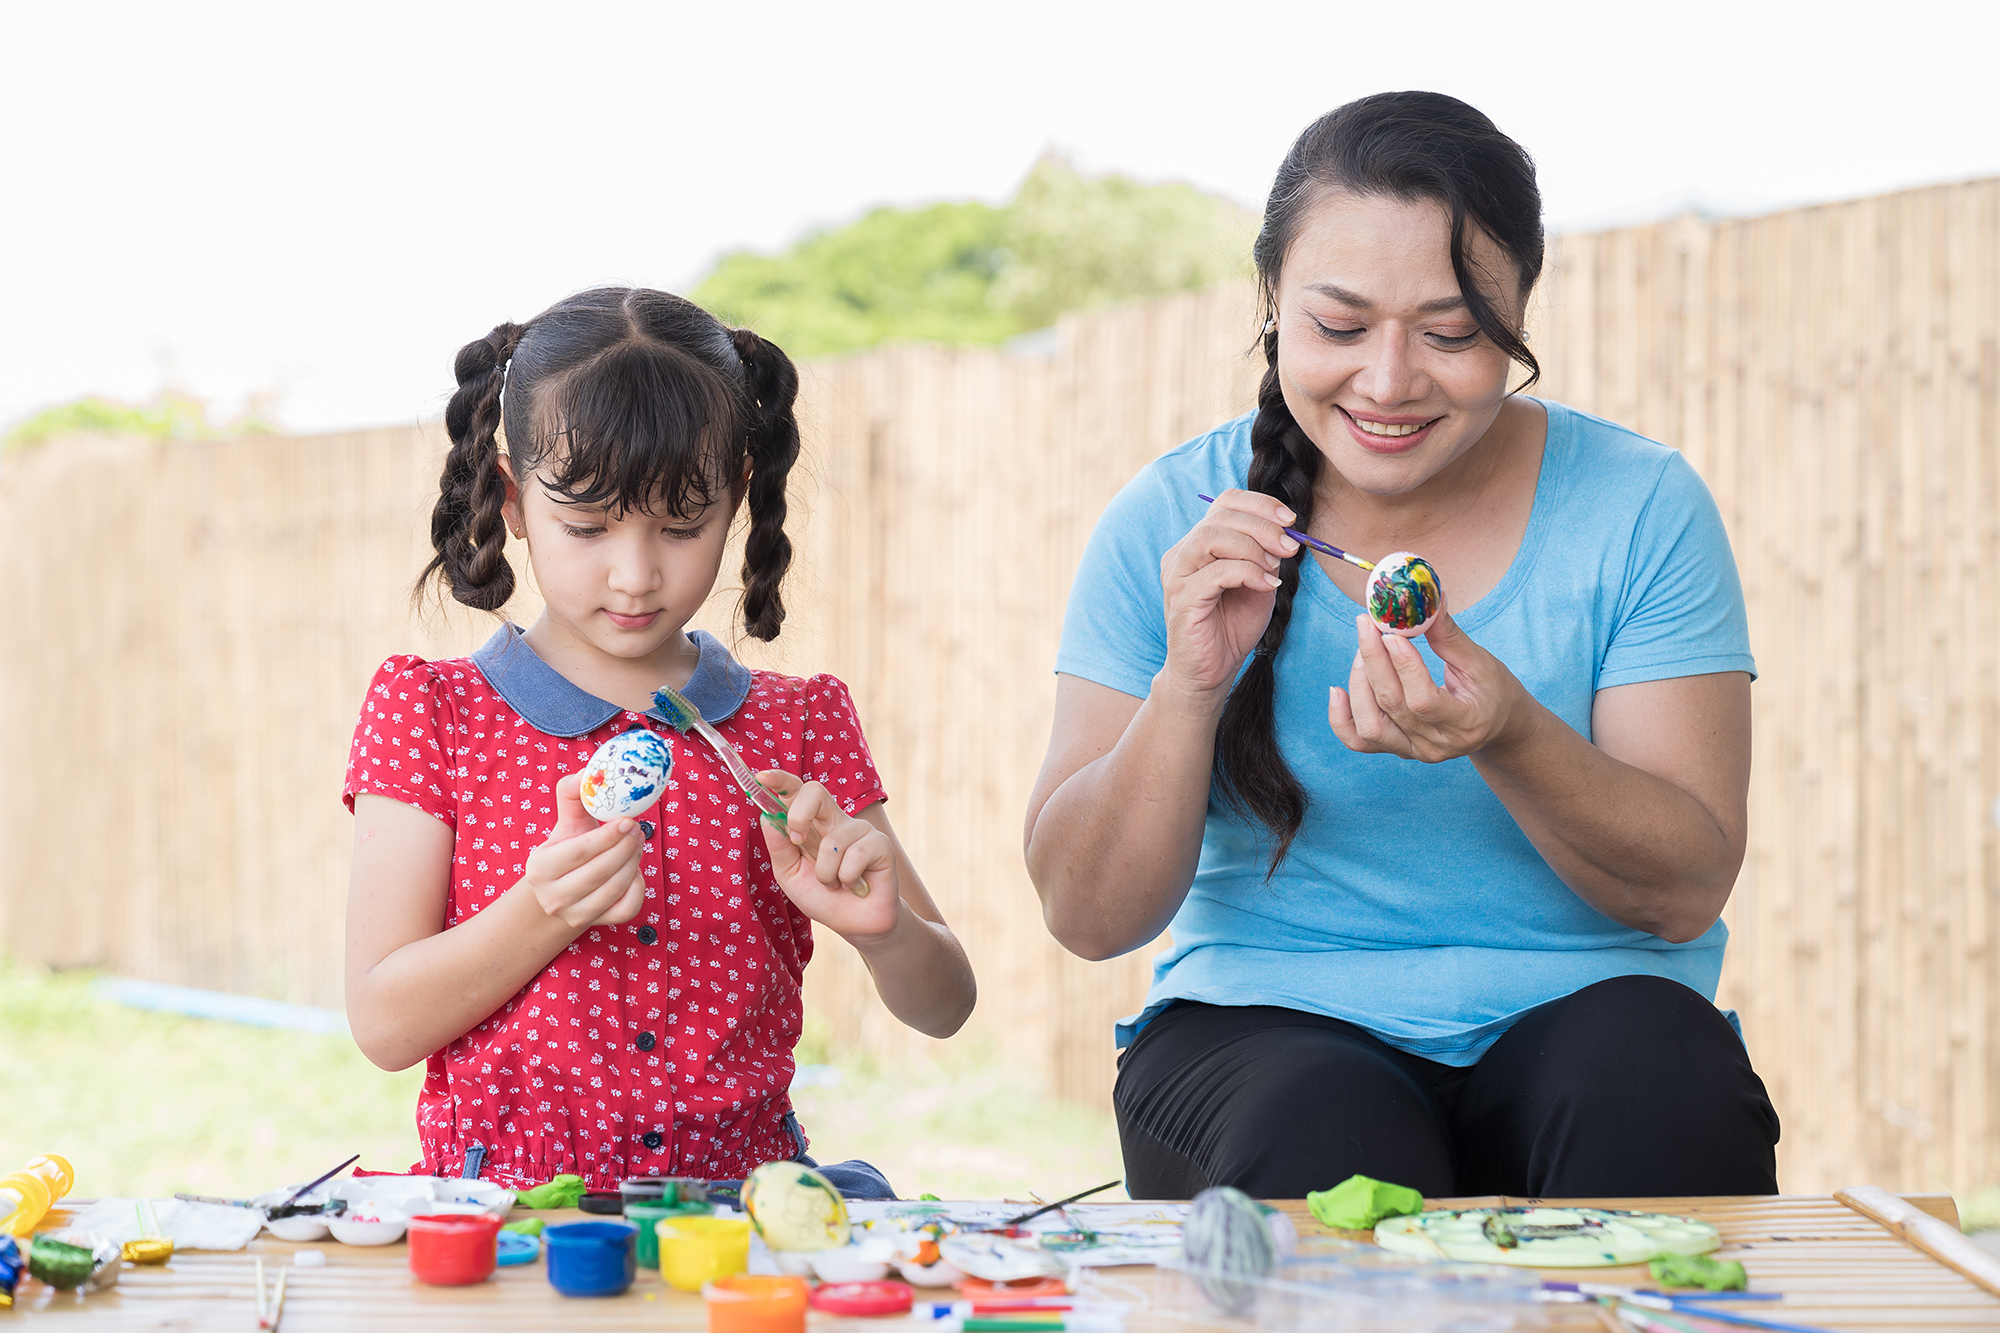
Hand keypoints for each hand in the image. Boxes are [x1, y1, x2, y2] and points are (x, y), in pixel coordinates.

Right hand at [522, 773, 646, 926]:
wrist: (557, 894)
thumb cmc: (565, 851)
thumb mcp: (564, 824)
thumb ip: (573, 795)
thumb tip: (589, 771)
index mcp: (540, 868)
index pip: (579, 851)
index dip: (608, 835)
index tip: (628, 819)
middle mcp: (554, 897)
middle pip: (600, 871)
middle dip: (626, 847)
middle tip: (638, 829)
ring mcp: (575, 916)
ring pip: (615, 890)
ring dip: (634, 862)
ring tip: (637, 842)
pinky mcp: (596, 925)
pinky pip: (627, 908)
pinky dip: (637, 887)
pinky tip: (633, 870)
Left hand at [756, 771, 901, 941]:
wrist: (856, 925)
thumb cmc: (823, 897)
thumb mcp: (790, 875)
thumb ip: (779, 848)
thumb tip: (767, 817)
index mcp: (813, 824)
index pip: (796, 793)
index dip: (780, 781)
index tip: (762, 778)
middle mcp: (836, 821)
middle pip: (815, 792)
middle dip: (799, 814)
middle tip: (797, 842)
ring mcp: (860, 831)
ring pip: (832, 841)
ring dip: (826, 873)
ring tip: (835, 885)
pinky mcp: (881, 844)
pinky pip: (855, 855)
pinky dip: (847, 878)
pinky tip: (854, 885)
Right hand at [1158, 490, 1299, 699]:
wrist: (1210, 673)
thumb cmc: (1232, 628)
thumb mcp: (1259, 584)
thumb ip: (1267, 557)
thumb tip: (1285, 534)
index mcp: (1199, 544)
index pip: (1225, 503)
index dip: (1259, 504)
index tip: (1290, 520)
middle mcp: (1182, 554)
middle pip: (1221, 516)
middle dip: (1263, 525)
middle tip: (1290, 545)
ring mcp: (1178, 576)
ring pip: (1212, 536)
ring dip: (1253, 546)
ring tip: (1275, 565)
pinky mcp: (1182, 599)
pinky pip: (1215, 572)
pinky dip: (1247, 573)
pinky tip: (1266, 584)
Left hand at [1328, 609, 1537, 761]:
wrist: (1497, 727)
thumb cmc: (1494, 691)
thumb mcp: (1482, 662)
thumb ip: (1449, 636)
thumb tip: (1427, 599)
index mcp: (1465, 723)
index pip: (1424, 700)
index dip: (1403, 666)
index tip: (1391, 632)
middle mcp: (1436, 744)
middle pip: (1392, 706)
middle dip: (1374, 660)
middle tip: (1367, 625)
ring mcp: (1414, 751)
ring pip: (1370, 726)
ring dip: (1359, 684)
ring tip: (1362, 650)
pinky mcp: (1398, 749)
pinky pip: (1359, 742)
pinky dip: (1340, 718)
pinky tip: (1336, 691)